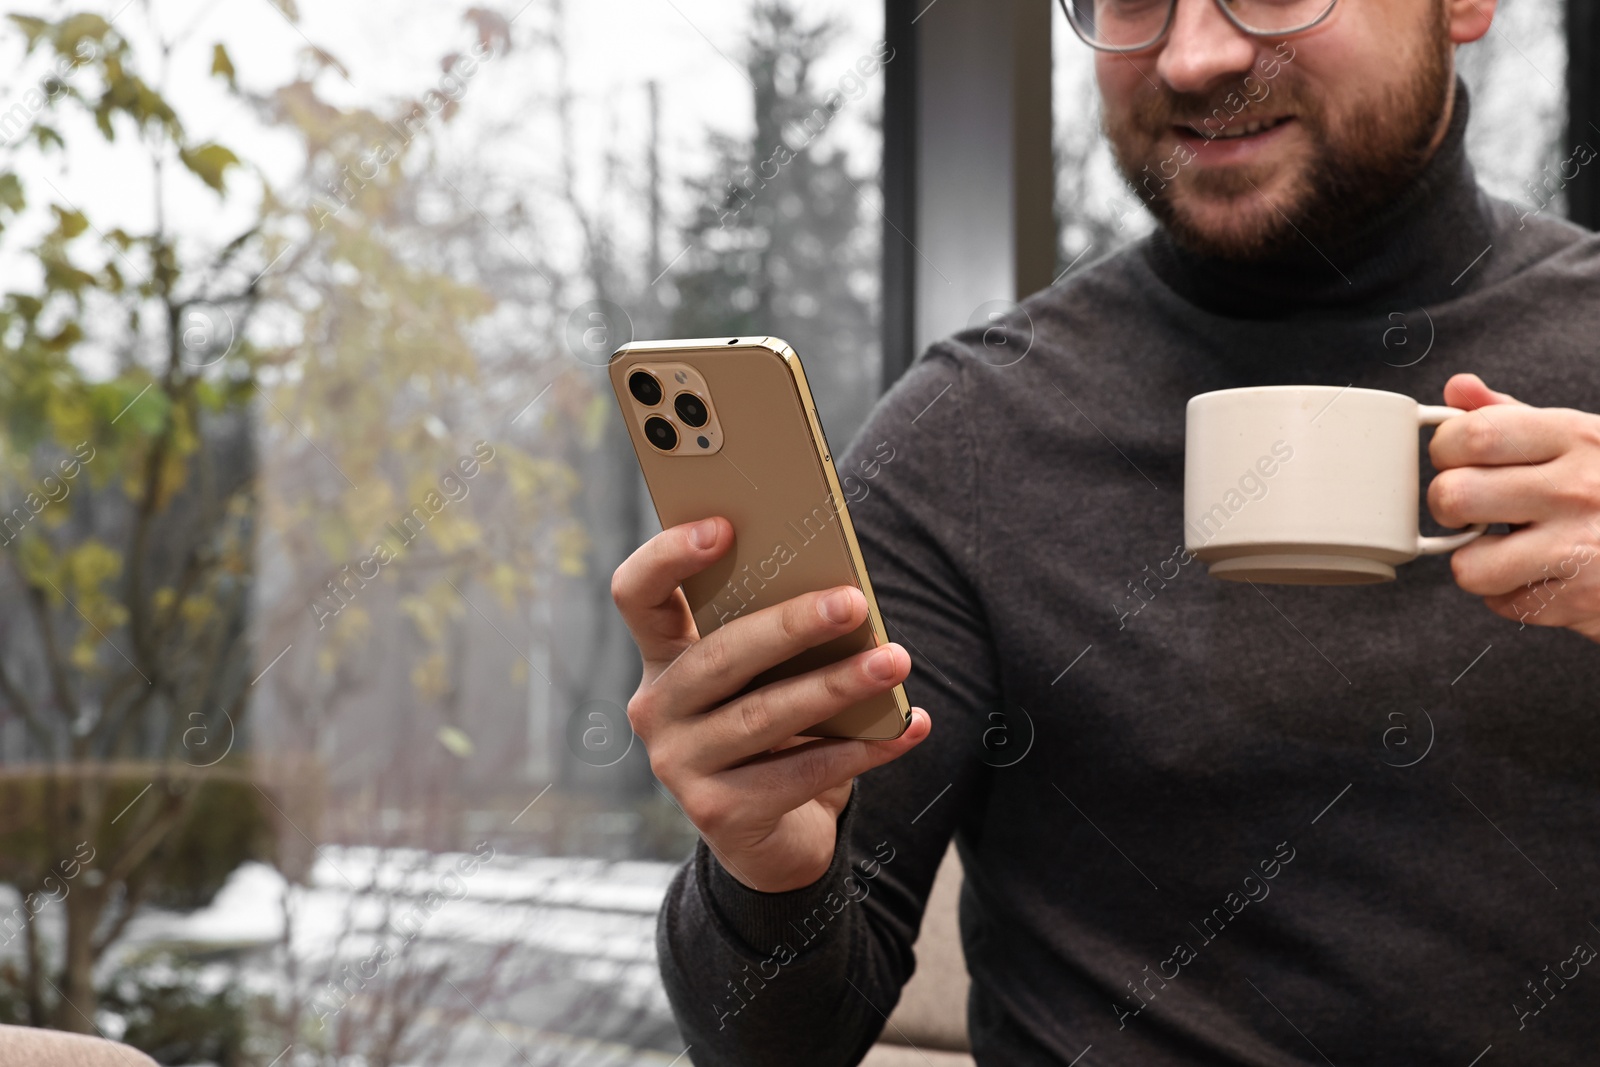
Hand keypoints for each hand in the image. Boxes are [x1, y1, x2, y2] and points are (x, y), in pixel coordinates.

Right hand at [612, 516, 931, 892]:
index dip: (668, 556)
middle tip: (854, 603)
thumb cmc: (780, 732)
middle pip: (719, 655)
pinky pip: (799, 774)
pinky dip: (862, 750)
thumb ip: (781, 637)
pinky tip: (907, 728)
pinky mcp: (718, 814)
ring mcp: (680, 765)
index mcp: (664, 657)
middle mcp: (658, 708)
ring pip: (763, 715)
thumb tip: (845, 591)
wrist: (776, 838)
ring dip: (837, 685)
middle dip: (791, 625)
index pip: (638, 594)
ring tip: (894, 662)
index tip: (724, 526)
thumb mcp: (771, 677)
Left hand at [1427, 374, 1599, 641]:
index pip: (1472, 434)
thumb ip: (1513, 417)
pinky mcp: (1582, 598)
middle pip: (1454, 497)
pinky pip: (1502, 602)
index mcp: (1576, 437)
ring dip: (1479, 563)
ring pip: (1468, 565)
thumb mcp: (1581, 440)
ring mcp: (1582, 547)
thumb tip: (1458, 389)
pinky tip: (1544, 576)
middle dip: (1449, 509)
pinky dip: (1513, 596)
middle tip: (1473, 512)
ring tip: (1511, 549)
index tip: (1456, 462)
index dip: (1446, 450)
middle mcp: (1579, 488)